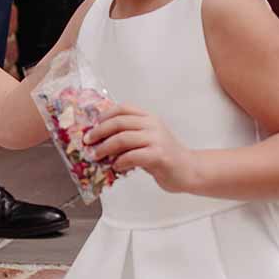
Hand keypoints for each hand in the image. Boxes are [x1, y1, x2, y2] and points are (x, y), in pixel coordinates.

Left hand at [85, 104, 199, 192]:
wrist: (190, 170)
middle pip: (119, 122)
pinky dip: (120, 162)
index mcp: (149, 118)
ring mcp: (156, 139)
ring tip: (97, 155)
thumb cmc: (166, 156)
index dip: (104, 115)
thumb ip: (129, 136)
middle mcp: (152, 125)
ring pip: (123, 139)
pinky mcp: (158, 155)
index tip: (92, 126)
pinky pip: (132, 156)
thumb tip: (101, 140)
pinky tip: (116, 167)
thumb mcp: (148, 139)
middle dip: (99, 132)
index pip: (123, 108)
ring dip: (105, 148)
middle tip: (88, 141)